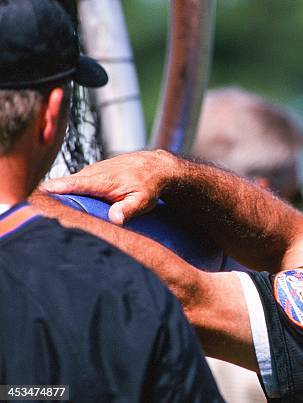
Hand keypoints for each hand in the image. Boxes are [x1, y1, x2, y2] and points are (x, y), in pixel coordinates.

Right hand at [40, 150, 177, 224]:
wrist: (154, 166)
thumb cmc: (149, 186)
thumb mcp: (143, 200)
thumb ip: (129, 209)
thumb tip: (115, 218)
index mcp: (104, 180)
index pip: (77, 184)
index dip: (58, 188)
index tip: (40, 192)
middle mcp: (94, 173)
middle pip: (66, 183)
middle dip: (49, 192)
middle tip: (31, 205)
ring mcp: (92, 171)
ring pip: (70, 183)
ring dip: (57, 192)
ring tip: (39, 205)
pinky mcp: (92, 173)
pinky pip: (76, 182)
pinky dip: (67, 189)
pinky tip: (58, 200)